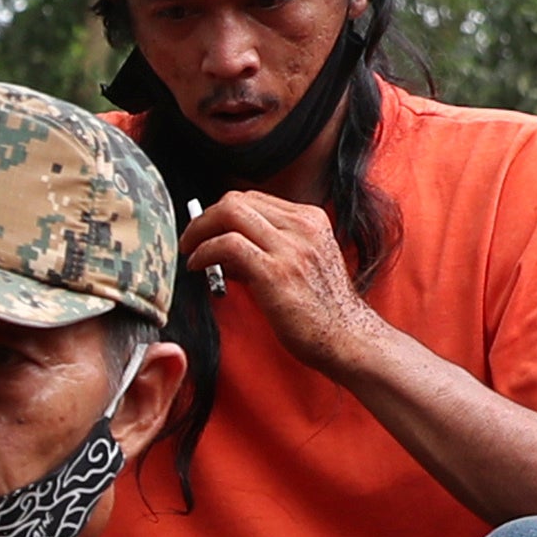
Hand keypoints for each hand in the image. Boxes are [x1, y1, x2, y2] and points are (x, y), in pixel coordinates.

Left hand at [182, 185, 381, 374]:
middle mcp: (302, 226)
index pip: (254, 199)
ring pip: (230, 213)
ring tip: (190, 251)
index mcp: (310, 220)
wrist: (347, 338)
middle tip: (190, 238)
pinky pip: (227, 245)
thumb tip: (223, 252)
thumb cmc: (322, 310)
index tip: (207, 230)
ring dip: (199, 230)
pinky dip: (205, 251)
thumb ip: (266, 251)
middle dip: (205, 217)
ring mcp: (290, 247)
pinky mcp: (275, 272)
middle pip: (238, 199)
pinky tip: (197, 266)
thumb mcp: (300, 266)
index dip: (223, 212)